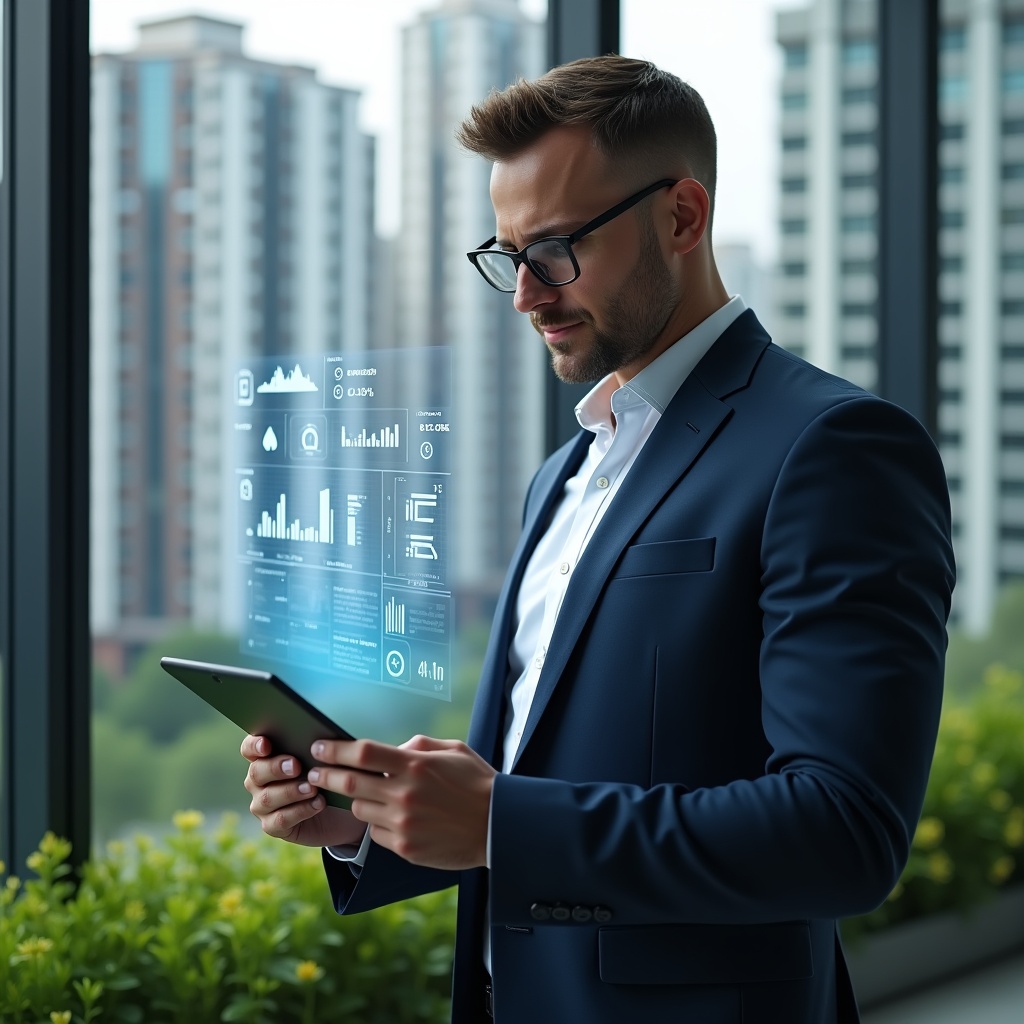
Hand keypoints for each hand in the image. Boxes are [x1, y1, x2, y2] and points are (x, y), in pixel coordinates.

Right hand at [241, 734, 366, 847]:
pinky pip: (280, 819)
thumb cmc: (325, 777)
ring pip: (267, 798)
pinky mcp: (272, 826)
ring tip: (313, 788)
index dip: (254, 745)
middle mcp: (258, 782)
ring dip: (291, 791)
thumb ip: (310, 749)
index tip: (267, 745)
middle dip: (276, 768)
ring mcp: (262, 805)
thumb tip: (316, 741)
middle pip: (256, 772)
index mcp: (264, 758)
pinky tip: (318, 803)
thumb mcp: (320, 760)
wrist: (338, 811)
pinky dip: (301, 810)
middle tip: (297, 766)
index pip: (249, 748)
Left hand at [306, 735, 495, 869]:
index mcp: (415, 765)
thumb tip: (390, 749)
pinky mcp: (405, 848)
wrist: (497, 826)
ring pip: (360, 810)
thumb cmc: (476, 783)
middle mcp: (404, 794)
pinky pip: (376, 834)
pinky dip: (378, 823)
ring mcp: (403, 824)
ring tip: (362, 795)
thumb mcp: (452, 750)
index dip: (335, 750)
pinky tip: (390, 818)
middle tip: (313, 773)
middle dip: (324, 776)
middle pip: (349, 783)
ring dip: (356, 801)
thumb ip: (417, 746)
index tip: (319, 748)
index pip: (362, 753)